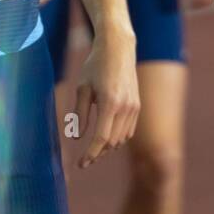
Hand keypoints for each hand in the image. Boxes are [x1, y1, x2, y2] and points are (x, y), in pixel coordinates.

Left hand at [73, 25, 139, 168]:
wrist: (118, 49)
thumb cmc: (95, 66)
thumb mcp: (82, 88)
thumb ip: (79, 114)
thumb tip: (76, 137)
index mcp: (110, 103)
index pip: (101, 138)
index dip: (90, 154)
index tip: (81, 164)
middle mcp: (126, 108)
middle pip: (112, 142)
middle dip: (98, 154)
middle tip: (84, 160)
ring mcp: (134, 107)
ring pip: (121, 139)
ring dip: (108, 147)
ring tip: (93, 150)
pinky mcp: (137, 106)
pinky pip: (128, 130)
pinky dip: (117, 138)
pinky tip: (106, 138)